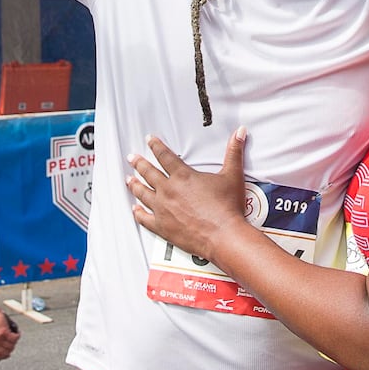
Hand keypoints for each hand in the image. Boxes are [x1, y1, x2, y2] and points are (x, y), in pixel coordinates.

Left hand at [0, 308, 19, 361]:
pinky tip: (17, 333)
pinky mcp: (4, 331)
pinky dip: (17, 336)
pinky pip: (14, 338)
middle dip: (11, 349)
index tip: (7, 354)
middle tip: (13, 344)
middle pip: (5, 351)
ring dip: (15, 342)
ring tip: (15, 337)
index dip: (3, 356)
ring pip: (11, 345)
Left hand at [128, 128, 248, 259]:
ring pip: (143, 193)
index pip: (165, 156)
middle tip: (132, 157)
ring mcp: (163, 209)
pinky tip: (135, 209)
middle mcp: (169, 191)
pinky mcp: (162, 227)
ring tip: (129, 179)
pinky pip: (144, 218)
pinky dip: (138, 213)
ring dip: (135, 185)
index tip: (150, 140)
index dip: (156, 146)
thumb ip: (234, 152)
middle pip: (148, 173)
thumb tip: (239, 134)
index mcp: (183, 176)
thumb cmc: (227, 208)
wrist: (223, 236)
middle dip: (139, 163)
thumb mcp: (233, 175)